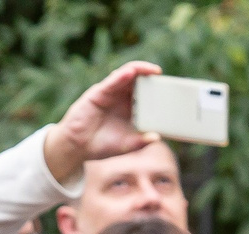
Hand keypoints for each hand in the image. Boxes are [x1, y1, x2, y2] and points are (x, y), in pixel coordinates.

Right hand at [42, 61, 161, 181]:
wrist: (78, 148)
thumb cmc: (102, 145)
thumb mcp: (127, 145)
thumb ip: (141, 141)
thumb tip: (157, 137)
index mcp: (129, 108)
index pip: (146, 93)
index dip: (157, 88)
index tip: (170, 89)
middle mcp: (121, 97)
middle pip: (138, 81)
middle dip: (151, 76)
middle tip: (164, 77)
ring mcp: (110, 93)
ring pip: (126, 75)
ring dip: (140, 70)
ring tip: (152, 70)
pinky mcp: (98, 93)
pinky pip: (111, 81)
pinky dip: (121, 76)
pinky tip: (131, 72)